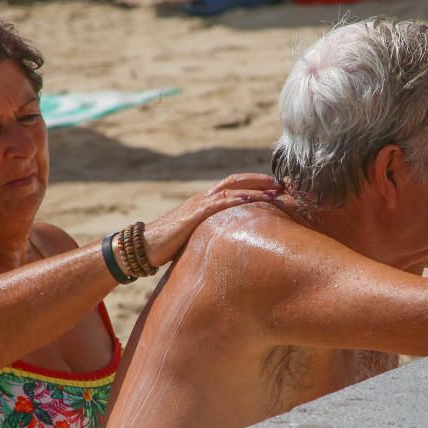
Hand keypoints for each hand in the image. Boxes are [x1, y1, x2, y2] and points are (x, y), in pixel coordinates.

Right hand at [142, 173, 282, 265]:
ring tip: (276, 191)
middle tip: (284, 184)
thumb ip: (213, 236)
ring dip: (256, 188)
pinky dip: (235, 199)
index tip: (278, 188)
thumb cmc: (167, 246)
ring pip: (231, 189)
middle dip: (262, 181)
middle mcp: (203, 198)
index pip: (234, 187)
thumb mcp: (197, 238)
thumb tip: (233, 247)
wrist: (142, 247)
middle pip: (237, 181)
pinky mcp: (192, 215)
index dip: (257, 185)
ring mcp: (198, 204)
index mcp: (205, 202)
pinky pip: (217, 203)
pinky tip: (251, 199)